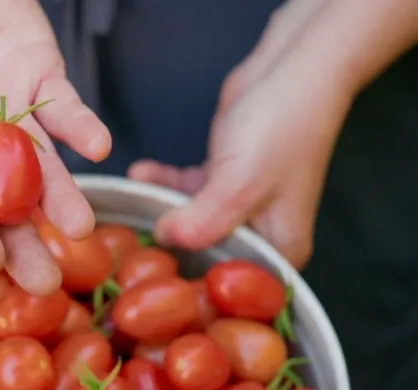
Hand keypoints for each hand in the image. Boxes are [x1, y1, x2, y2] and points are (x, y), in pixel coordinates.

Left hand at [129, 0, 353, 268]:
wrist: (289, 70)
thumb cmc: (280, 131)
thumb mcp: (239, 187)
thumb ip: (201, 223)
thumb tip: (164, 239)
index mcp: (280, 248)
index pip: (236, 288)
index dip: (197, 290)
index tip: (154, 290)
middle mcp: (261, 233)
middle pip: (208, 257)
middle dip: (171, 252)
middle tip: (128, 252)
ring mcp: (239, 205)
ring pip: (190, 221)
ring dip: (160, 209)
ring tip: (129, 205)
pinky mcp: (220, 179)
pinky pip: (184, 191)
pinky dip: (162, 183)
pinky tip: (140, 174)